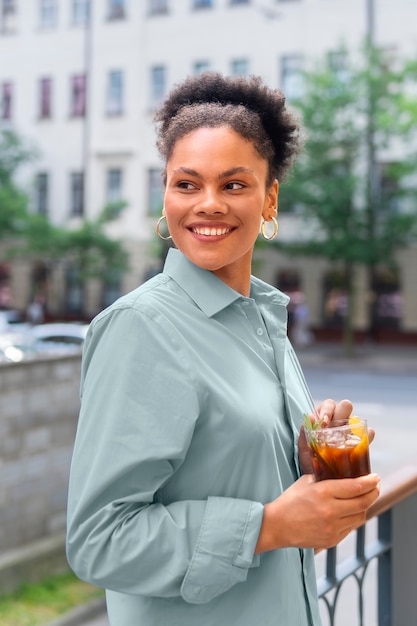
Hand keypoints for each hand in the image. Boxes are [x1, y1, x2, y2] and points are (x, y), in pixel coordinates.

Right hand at [255, 472, 380, 553]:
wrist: (277, 526)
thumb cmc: (290, 501)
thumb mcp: (306, 482)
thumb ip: (323, 476)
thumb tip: (339, 471)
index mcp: (323, 492)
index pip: (355, 487)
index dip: (370, 482)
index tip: (376, 478)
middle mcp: (330, 511)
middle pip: (363, 502)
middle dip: (373, 493)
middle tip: (376, 487)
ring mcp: (332, 528)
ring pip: (360, 517)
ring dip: (365, 507)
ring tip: (364, 499)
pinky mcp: (332, 540)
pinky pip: (351, 528)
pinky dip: (354, 519)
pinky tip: (351, 512)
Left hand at [298, 398, 374, 473]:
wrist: (321, 481)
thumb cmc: (311, 460)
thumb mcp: (304, 447)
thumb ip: (304, 432)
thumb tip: (310, 417)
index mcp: (324, 419)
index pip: (329, 405)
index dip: (327, 411)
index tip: (324, 422)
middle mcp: (338, 421)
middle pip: (345, 407)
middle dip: (342, 412)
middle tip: (335, 425)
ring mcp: (350, 431)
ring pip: (356, 418)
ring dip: (354, 423)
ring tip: (349, 432)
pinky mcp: (360, 442)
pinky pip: (368, 433)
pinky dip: (367, 434)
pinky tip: (363, 439)